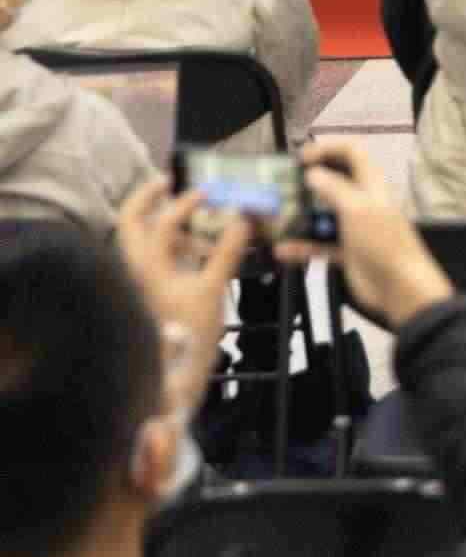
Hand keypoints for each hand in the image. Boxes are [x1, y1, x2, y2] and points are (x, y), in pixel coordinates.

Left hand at [113, 179, 252, 420]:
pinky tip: (198, 244)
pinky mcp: (149, 290)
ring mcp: (140, 280)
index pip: (160, 223)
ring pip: (139, 238)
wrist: (172, 375)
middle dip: (147, 198)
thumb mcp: (213, 289)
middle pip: (129, 223)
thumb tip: (245, 216)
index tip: (210, 193)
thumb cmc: (190, 333)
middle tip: (170, 180)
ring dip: (159, 218)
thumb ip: (227, 250)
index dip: (185, 204)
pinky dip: (171, 241)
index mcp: (146, 267)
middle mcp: (135, 269)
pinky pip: (154, 255)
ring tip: (188, 208)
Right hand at [279, 139, 455, 327]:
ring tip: (277, 217)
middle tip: (284, 186)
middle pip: (335, 182)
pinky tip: (283, 250)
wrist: (399, 287)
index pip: (353, 153)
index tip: (302, 157)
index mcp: (372, 185)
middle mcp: (363, 202)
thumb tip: (314, 173)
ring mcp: (355, 228)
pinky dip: (303, 246)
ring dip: (302, 216)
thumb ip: (335, 189)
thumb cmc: (384, 243)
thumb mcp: (358, 209)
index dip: (329, 148)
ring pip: (324, 215)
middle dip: (310, 181)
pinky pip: (321, 245)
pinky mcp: (348, 252)